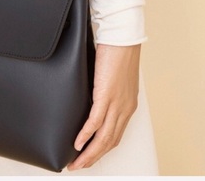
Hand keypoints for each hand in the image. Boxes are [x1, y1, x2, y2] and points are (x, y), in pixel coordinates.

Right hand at [67, 43, 140, 170]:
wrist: (122, 38)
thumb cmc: (119, 51)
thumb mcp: (114, 76)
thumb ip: (107, 89)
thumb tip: (94, 94)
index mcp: (127, 105)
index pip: (116, 135)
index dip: (102, 149)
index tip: (90, 155)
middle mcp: (124, 108)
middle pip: (109, 142)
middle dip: (93, 157)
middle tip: (80, 165)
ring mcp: (116, 104)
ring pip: (103, 137)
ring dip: (89, 153)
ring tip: (77, 162)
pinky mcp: (106, 96)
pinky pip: (95, 122)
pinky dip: (86, 135)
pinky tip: (77, 143)